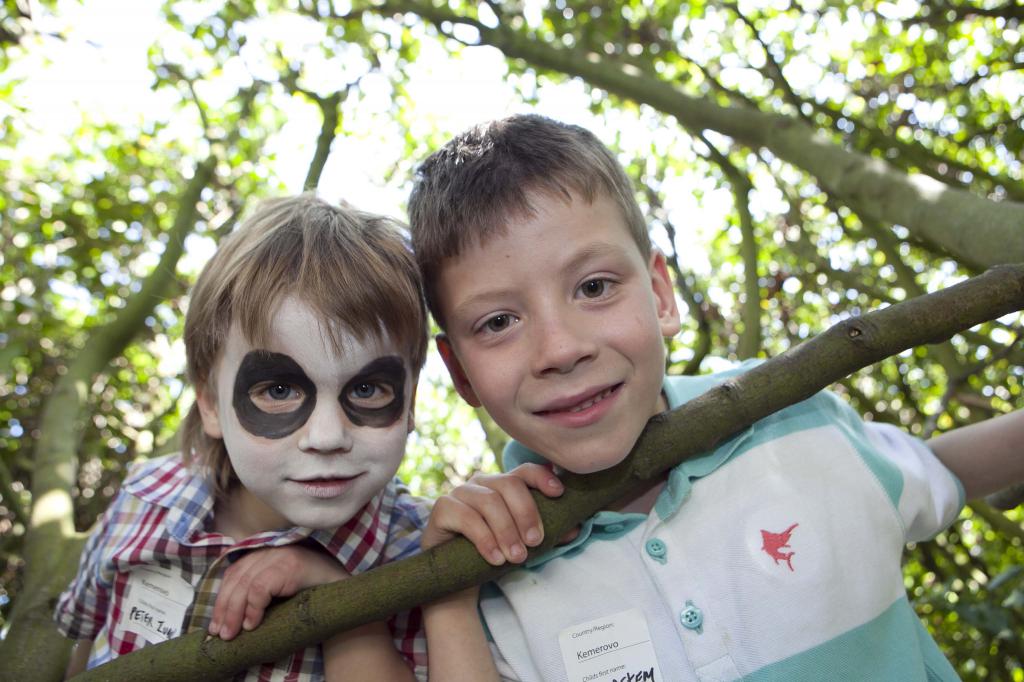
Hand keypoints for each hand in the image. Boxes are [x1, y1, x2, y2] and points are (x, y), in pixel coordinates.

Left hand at [209, 544, 347, 639]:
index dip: (222, 598)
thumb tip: (228, 615)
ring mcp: (281, 555)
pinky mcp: (290, 565)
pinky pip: (261, 587)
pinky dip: (253, 607)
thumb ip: (258, 591)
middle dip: (224, 608)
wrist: (345, 592)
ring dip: (235, 612)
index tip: (216, 624)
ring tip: (232, 634)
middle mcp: (271, 550)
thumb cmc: (311, 593)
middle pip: (236, 578)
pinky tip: (252, 624)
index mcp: (266, 553)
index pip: (235, 573)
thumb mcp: (280, 590)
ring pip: (245, 584)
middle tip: (221, 634)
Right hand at [422, 463, 563, 565]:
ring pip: (489, 501)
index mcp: (502, 484)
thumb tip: (575, 528)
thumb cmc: (493, 554)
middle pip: (509, 485)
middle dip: (526, 514)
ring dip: (507, 531)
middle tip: (535, 542)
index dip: (542, 478)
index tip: (558, 494)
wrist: (456, 578)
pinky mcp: (442, 509)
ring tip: (517, 557)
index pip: (524, 471)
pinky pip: (467, 518)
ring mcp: (459, 492)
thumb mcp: (523, 543)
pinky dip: (485, 539)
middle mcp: (481, 483)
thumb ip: (546, 533)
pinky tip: (495, 558)